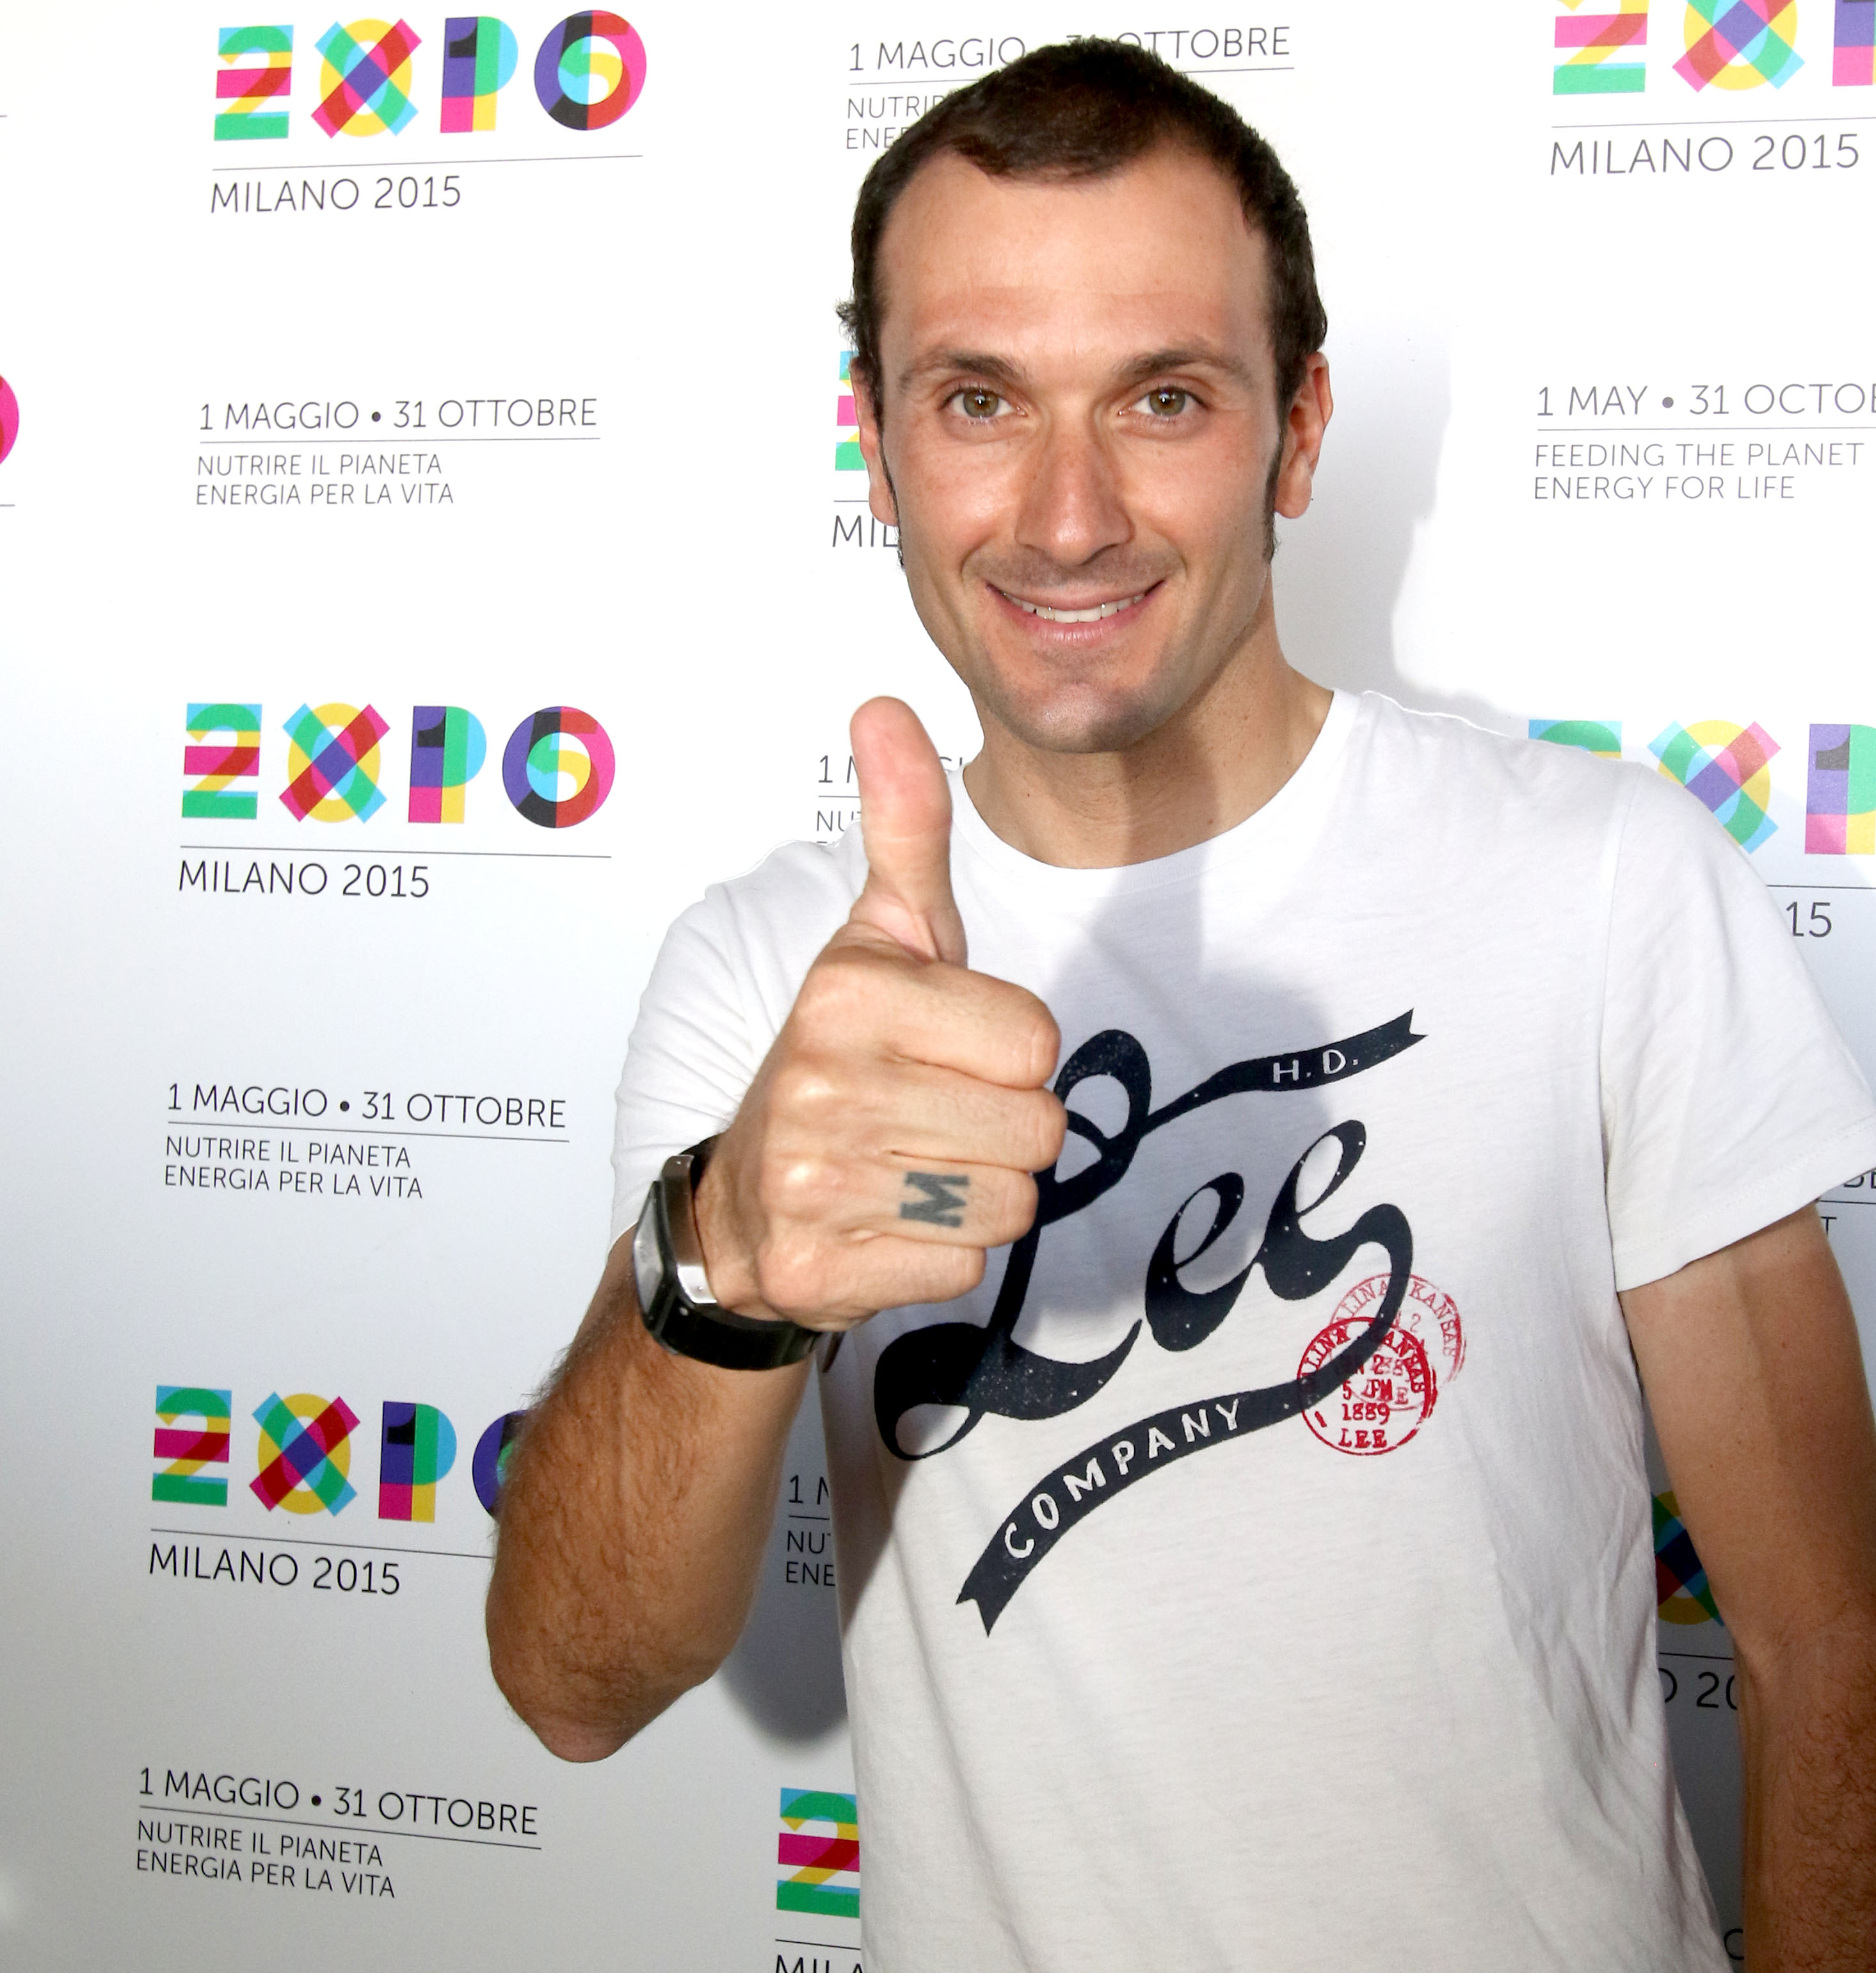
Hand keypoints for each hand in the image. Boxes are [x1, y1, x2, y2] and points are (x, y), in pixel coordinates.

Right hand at [692, 698, 1067, 1331]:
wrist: (740, 1208)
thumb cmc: (838, 1063)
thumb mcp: (876, 941)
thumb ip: (904, 831)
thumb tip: (884, 705)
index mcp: (850, 992)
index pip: (1036, 1039)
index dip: (1008, 1053)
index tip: (944, 1053)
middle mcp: (825, 1081)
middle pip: (1039, 1126)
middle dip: (1002, 1130)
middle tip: (931, 1119)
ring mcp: (817, 1180)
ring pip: (1011, 1202)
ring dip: (978, 1194)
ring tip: (911, 1168)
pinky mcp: (823, 1266)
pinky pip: (965, 1265)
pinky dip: (939, 1255)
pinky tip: (887, 1224)